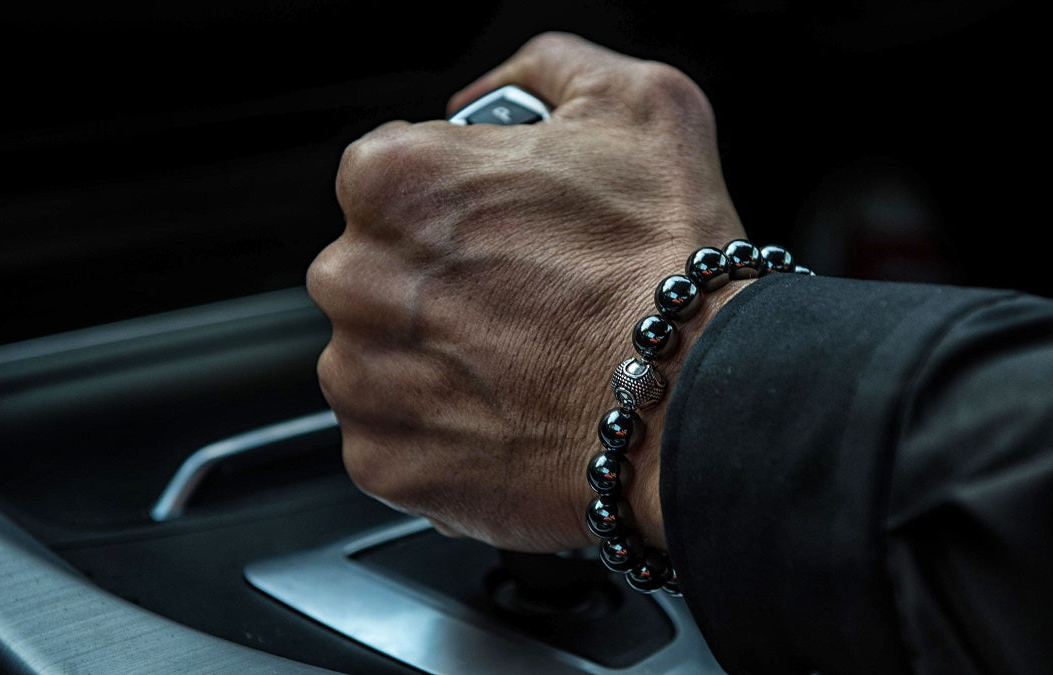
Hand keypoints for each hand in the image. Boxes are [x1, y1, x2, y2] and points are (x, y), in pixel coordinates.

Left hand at [308, 32, 746, 551]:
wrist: (696, 403)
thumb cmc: (667, 261)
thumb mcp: (638, 102)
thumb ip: (548, 66)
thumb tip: (495, 93)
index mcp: (395, 178)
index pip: (389, 175)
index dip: (458, 200)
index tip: (505, 231)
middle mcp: (356, 276)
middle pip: (377, 267)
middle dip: (439, 280)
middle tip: (526, 298)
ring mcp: (362, 376)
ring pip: (379, 353)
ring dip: (435, 355)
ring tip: (524, 361)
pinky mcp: (382, 460)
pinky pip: (394, 436)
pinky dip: (439, 430)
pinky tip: (509, 414)